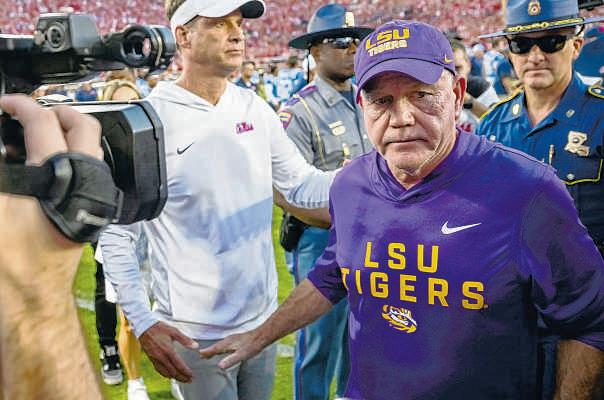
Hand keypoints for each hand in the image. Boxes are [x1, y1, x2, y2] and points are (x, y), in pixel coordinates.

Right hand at [0, 94, 101, 292]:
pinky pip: (89, 170)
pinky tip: (45, 165)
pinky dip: (70, 156)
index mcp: (58, 174)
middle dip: (56, 112)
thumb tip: (3, 146)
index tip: (7, 104)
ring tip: (36, 136)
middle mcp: (85, 180)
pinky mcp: (92, 208)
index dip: (20, 105)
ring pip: (90, 148)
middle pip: (83, 126)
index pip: (43, 120)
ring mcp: (93, 194)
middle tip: (29, 113)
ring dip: (66, 134)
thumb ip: (1, 167)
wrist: (33, 296)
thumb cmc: (13, 261)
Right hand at [139, 321, 198, 382]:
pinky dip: (165, 374)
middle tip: (189, 380)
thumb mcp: (174, 331)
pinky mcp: (151, 359)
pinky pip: (159, 370)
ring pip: (165, 373)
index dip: (186, 372)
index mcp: (168, 350)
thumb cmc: (159, 328)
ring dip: (174, 377)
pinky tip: (169, 375)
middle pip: (173, 372)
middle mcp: (161, 357)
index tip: (191, 376)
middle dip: (181, 377)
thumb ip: (185, 340)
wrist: (144, 327)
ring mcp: (155, 359)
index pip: (179, 365)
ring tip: (181, 379)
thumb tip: (195, 346)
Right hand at [198, 330, 262, 369]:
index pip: (215, 349)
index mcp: (227, 343)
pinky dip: (221, 346)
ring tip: (210, 352)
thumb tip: (220, 366)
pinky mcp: (237, 339)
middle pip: (216, 346)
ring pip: (221, 344)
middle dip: (209, 350)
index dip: (207, 352)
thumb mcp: (241, 355)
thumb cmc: (252, 346)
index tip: (200, 354)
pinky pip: (225, 343)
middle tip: (201, 355)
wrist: (261, 336)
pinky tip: (225, 348)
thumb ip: (230, 360)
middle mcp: (228, 340)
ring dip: (214, 348)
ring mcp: (233, 339)